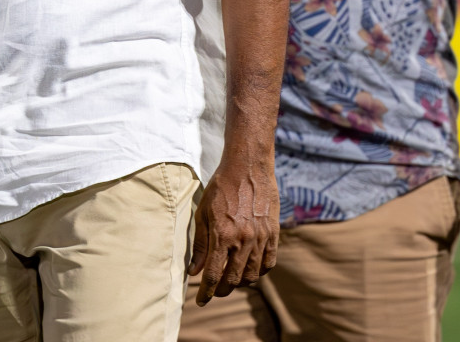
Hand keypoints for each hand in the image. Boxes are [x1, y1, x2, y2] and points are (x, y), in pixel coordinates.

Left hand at [189, 158, 278, 304]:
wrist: (248, 169)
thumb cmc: (220, 189)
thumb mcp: (202, 214)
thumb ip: (200, 244)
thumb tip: (194, 271)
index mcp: (222, 235)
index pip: (214, 274)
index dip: (207, 291)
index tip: (201, 301)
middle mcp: (244, 240)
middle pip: (234, 279)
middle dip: (222, 290)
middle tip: (214, 292)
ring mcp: (262, 238)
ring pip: (253, 274)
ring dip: (241, 283)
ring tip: (230, 282)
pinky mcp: (274, 234)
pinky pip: (269, 262)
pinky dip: (259, 271)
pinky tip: (250, 271)